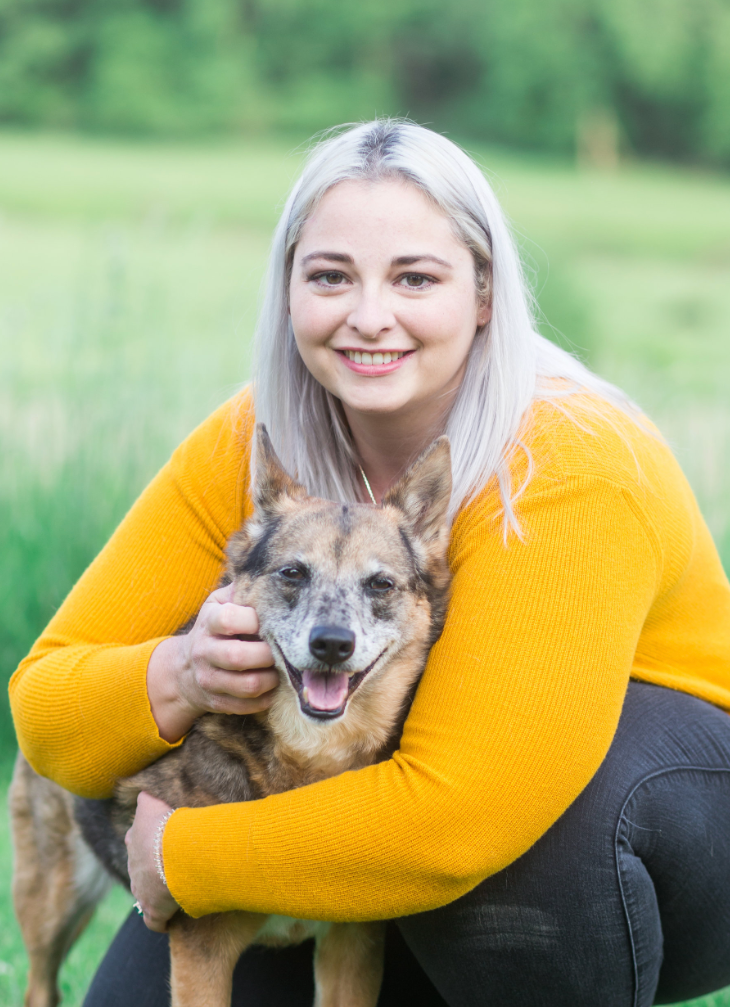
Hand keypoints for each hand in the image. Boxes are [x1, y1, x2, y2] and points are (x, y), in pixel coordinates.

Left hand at [126, 791, 179, 931]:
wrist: (173, 855)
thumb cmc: (166, 827)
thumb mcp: (151, 804)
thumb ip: (145, 798)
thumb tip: (141, 793)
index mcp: (134, 841)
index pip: (136, 840)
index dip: (148, 842)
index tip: (161, 842)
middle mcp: (133, 866)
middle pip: (140, 868)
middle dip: (152, 868)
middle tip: (171, 865)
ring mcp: (141, 890)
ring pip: (144, 893)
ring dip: (156, 893)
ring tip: (173, 890)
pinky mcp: (153, 910)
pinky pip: (154, 921)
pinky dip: (160, 922)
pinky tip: (169, 920)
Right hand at [147, 583, 278, 741]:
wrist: (182, 669)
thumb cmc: (214, 629)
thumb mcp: (219, 603)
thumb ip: (241, 588)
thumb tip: (271, 573)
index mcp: (208, 622)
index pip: (229, 620)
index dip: (254, 620)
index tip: (269, 621)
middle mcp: (204, 652)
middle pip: (239, 656)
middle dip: (268, 654)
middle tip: (284, 649)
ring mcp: (209, 680)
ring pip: (248, 685)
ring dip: (272, 679)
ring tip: (280, 669)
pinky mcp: (217, 703)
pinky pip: (248, 706)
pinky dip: (266, 698)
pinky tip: (272, 686)